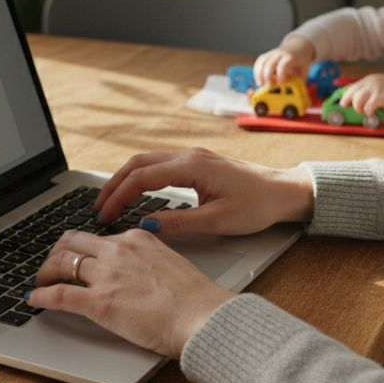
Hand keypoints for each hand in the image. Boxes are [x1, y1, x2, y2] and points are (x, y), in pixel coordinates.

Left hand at [30, 230, 231, 357]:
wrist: (202, 316)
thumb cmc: (195, 299)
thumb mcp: (171, 265)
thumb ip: (149, 262)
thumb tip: (138, 274)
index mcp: (137, 239)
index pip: (98, 237)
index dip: (81, 247)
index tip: (76, 255)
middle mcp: (118, 250)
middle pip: (72, 242)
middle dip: (57, 253)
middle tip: (51, 266)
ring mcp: (107, 275)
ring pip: (61, 263)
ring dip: (45, 272)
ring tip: (40, 282)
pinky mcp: (99, 302)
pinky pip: (60, 295)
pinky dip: (42, 296)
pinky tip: (34, 300)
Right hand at [91, 147, 313, 236]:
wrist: (285, 192)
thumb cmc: (258, 205)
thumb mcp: (217, 221)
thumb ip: (178, 224)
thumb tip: (144, 227)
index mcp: (191, 166)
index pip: (140, 177)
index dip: (118, 197)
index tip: (104, 216)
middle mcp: (188, 156)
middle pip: (137, 163)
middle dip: (113, 185)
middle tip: (98, 208)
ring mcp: (193, 157)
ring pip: (146, 161)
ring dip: (125, 179)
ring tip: (111, 202)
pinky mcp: (198, 163)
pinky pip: (160, 165)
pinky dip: (141, 177)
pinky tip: (136, 194)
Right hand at [253, 37, 314, 86]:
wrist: (298, 46)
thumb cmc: (300, 61)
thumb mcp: (304, 70)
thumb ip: (300, 81)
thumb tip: (296, 93)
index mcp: (290, 58)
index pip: (283, 65)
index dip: (280, 75)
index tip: (280, 84)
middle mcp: (280, 54)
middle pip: (270, 63)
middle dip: (266, 76)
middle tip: (267, 86)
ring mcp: (272, 53)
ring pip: (262, 61)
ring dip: (258, 73)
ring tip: (259, 84)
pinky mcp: (267, 54)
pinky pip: (259, 61)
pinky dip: (256, 70)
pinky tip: (258, 79)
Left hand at [341, 74, 383, 115]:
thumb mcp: (379, 87)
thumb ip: (368, 91)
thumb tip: (354, 100)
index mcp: (368, 79)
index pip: (351, 87)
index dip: (345, 97)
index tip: (343, 104)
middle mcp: (370, 82)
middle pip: (352, 93)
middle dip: (351, 104)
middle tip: (358, 110)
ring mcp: (376, 89)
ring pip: (357, 100)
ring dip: (359, 108)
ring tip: (366, 111)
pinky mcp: (381, 96)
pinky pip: (368, 107)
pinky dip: (368, 112)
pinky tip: (372, 112)